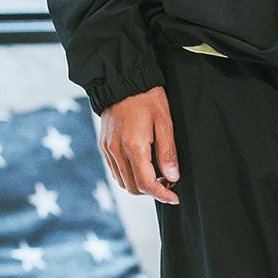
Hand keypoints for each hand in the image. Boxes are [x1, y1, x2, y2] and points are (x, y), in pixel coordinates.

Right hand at [99, 85, 179, 205]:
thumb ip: (168, 152)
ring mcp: (107, 149)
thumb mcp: (165, 122)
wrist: (123, 80)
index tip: (174, 197)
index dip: (162, 195)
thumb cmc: (147, 97)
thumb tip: (172, 177)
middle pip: (133, 187)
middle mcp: (116, 150)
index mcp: (133, 145)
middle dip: (151, 191)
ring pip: (123, 182)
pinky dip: (128, 176)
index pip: (146, 184)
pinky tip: (141, 166)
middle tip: (168, 183)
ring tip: (156, 175)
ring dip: (139, 184)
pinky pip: (115, 171)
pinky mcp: (103, 145)